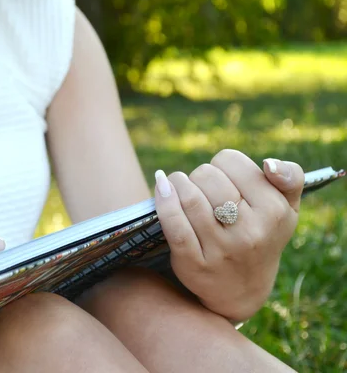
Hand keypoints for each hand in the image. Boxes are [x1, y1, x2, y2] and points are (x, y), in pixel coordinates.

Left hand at [154, 149, 304, 321]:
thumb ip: (290, 177)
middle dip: (199, 176)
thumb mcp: (287, 208)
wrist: (242, 290)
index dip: (223, 165)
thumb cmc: (262, 235)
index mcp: (274, 210)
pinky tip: (162, 187)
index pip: (231, 161)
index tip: (224, 179)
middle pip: (206, 176)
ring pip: (189, 197)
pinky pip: (174, 224)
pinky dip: (163, 200)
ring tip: (177, 185)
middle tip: (202, 189)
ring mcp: (221, 249)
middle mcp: (250, 231)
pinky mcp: (193, 263)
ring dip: (177, 184)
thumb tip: (269, 164)